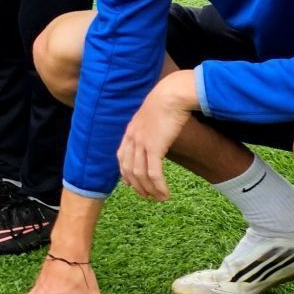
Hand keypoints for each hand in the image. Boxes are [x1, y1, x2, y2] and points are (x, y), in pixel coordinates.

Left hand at [118, 72, 197, 201]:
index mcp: (130, 131)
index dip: (125, 173)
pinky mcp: (154, 147)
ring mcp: (141, 144)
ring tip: (159, 199)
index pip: (122, 157)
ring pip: (141, 175)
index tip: (131, 184)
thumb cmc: (167, 101)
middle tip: (147, 196)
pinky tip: (166, 194)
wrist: (171, 94)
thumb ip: (150, 127)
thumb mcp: (152, 115)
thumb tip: (157, 134)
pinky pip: (154, 173)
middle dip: (137, 186)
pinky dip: (159, 186)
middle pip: (129, 169)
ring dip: (150, 190)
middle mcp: (132, 139)